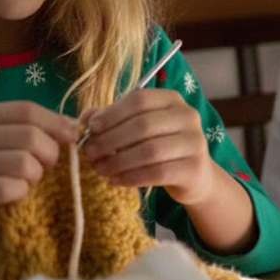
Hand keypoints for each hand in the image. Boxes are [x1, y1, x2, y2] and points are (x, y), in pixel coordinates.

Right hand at [0, 101, 78, 227]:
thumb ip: (18, 128)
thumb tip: (71, 125)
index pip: (26, 110)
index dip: (56, 122)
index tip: (73, 135)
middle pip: (30, 136)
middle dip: (51, 152)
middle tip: (47, 164)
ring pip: (24, 163)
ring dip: (37, 175)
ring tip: (29, 180)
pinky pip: (10, 188)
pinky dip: (21, 192)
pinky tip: (15, 193)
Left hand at [82, 89, 218, 205]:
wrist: (194, 175)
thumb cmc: (161, 147)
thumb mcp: (139, 129)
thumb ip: (113, 119)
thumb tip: (85, 119)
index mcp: (172, 99)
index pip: (139, 100)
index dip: (112, 114)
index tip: (91, 128)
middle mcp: (187, 116)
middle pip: (143, 125)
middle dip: (111, 140)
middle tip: (90, 153)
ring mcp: (194, 141)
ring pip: (149, 150)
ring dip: (118, 161)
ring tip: (100, 169)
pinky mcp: (194, 167)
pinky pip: (157, 172)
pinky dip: (131, 177)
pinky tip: (115, 180)